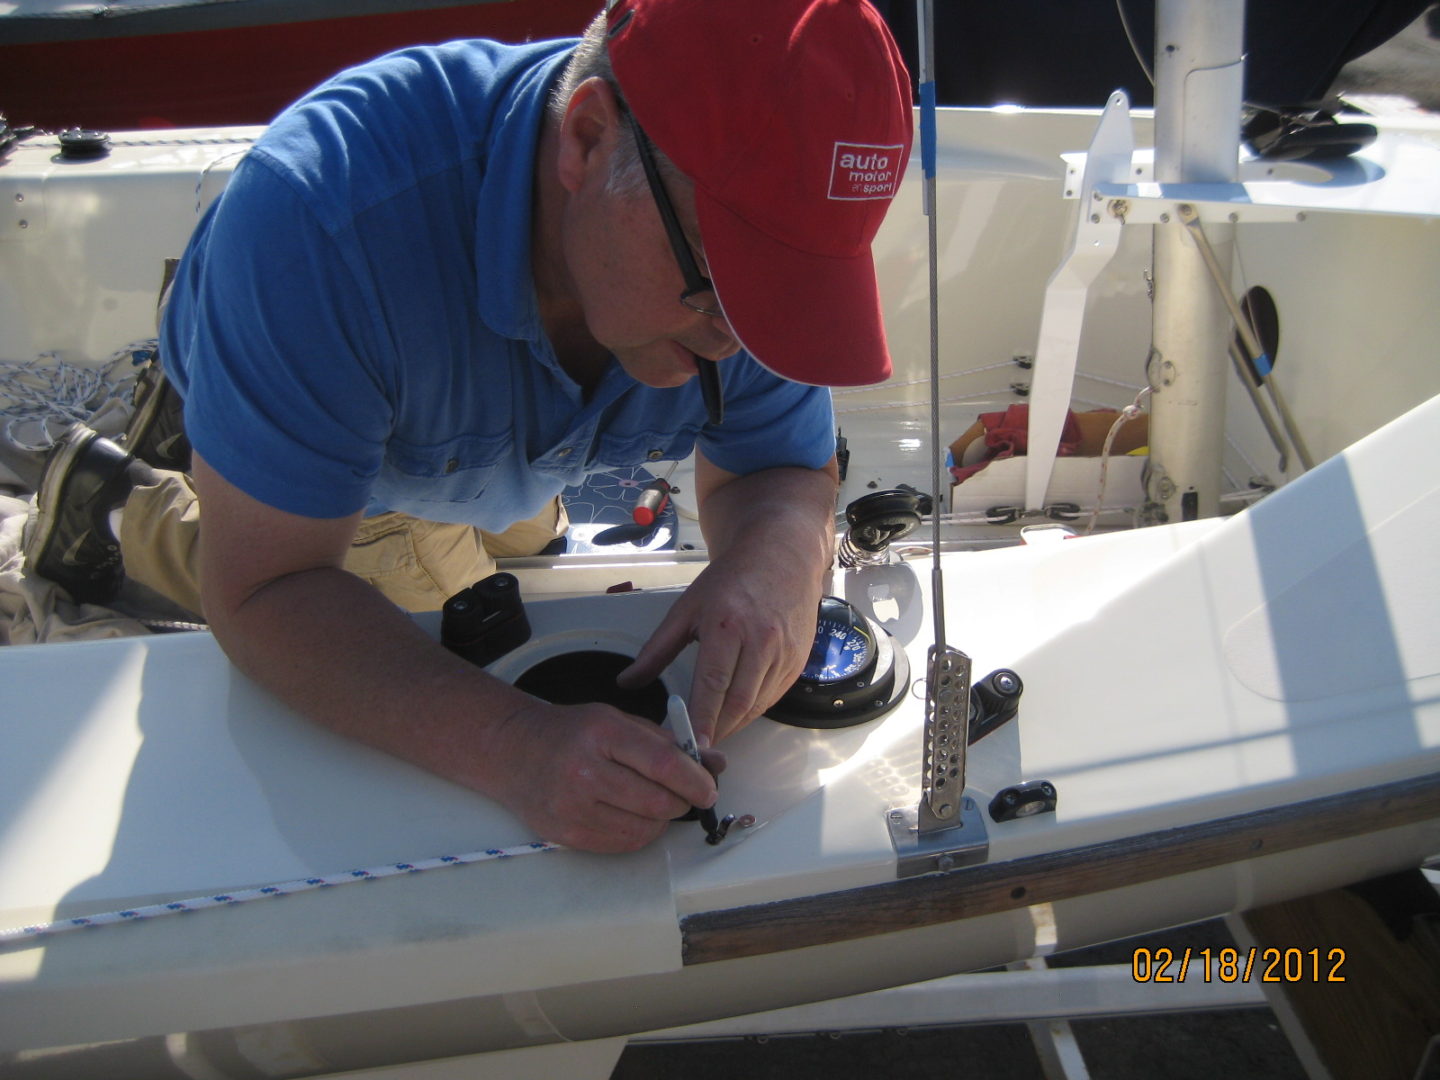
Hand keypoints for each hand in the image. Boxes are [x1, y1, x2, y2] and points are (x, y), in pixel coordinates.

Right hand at [483, 697, 719, 852]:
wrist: (512, 751)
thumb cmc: (572, 733)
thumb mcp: (617, 721)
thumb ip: (665, 741)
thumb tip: (714, 762)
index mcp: (602, 732)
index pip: (663, 763)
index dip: (695, 780)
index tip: (709, 788)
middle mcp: (584, 770)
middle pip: (658, 802)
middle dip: (682, 802)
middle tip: (684, 796)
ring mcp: (572, 807)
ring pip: (645, 829)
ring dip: (662, 820)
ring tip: (654, 803)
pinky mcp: (567, 834)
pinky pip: (623, 844)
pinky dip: (639, 833)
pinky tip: (632, 815)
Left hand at [617, 553, 820, 745]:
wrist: (782, 557)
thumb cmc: (733, 580)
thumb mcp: (687, 608)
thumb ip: (657, 649)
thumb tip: (628, 682)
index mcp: (727, 625)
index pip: (713, 684)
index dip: (702, 719)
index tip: (690, 745)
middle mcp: (761, 640)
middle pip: (738, 702)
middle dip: (716, 731)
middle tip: (694, 750)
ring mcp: (783, 653)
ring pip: (757, 705)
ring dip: (733, 726)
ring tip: (710, 736)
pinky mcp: (798, 662)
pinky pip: (772, 698)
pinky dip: (751, 711)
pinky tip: (733, 714)